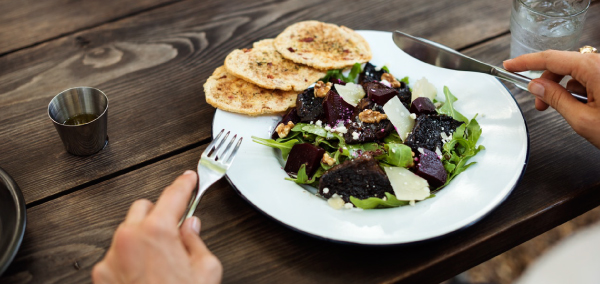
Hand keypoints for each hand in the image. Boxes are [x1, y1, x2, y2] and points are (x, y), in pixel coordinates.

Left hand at [92, 170, 221, 283]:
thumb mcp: (206, 271)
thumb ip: (197, 242)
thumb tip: (191, 229)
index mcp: (157, 232)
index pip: (173, 195)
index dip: (184, 184)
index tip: (188, 179)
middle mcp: (128, 239)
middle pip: (143, 208)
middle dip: (159, 214)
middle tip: (176, 230)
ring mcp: (111, 257)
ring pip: (127, 231)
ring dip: (143, 236)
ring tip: (161, 261)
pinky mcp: (102, 275)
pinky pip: (116, 255)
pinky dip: (130, 258)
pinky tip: (145, 275)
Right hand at [503, 50, 599, 148]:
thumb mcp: (582, 119)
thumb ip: (555, 99)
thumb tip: (536, 87)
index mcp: (594, 68)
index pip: (550, 58)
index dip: (525, 62)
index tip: (509, 65)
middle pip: (562, 64)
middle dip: (545, 83)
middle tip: (536, 105)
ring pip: (576, 72)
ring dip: (563, 88)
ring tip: (562, 111)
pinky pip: (591, 77)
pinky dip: (579, 90)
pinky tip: (581, 108)